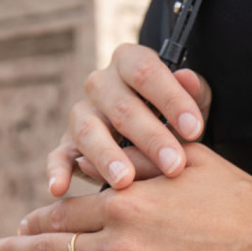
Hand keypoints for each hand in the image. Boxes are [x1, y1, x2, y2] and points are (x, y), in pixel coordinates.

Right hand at [47, 43, 212, 195]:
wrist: (153, 134)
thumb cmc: (175, 115)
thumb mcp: (194, 101)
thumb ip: (195, 91)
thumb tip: (188, 78)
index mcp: (129, 61)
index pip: (146, 72)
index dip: (171, 100)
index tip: (195, 130)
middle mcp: (100, 83)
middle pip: (121, 107)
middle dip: (150, 139)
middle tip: (174, 165)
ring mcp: (81, 113)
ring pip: (89, 131)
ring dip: (107, 157)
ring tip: (126, 181)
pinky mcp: (68, 143)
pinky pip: (58, 156)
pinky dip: (56, 172)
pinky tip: (59, 188)